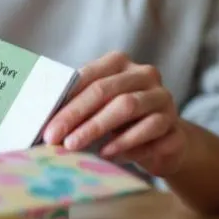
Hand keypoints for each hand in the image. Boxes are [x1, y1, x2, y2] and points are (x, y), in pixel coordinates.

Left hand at [41, 51, 185, 177]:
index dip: (66, 101)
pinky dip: (125, 145)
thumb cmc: (119, 121)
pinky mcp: (176, 126)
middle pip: (107, 91)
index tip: (46, 125)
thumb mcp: (98, 108)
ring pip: (129, 107)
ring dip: (98, 129)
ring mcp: (164, 99)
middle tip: (56, 139)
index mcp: (120, 64)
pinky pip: (150, 133)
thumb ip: (75, 106)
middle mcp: (145, 76)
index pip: (90, 76)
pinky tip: (108, 154)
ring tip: (76, 146)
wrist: (163, 143)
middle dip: (77, 116)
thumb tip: (42, 121)